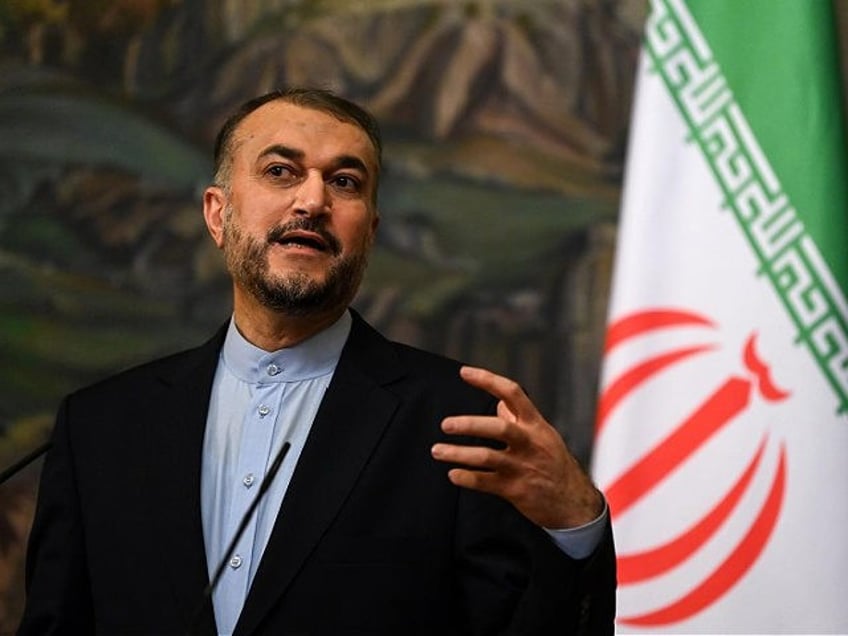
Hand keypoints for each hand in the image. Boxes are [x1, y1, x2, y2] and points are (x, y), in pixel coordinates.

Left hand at [431, 366, 602, 528]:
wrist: (574, 503)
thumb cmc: (554, 465)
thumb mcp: (543, 436)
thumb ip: (520, 418)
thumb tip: (499, 402)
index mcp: (535, 425)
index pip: (512, 393)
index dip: (488, 380)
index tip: (464, 372)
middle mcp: (529, 443)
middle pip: (499, 427)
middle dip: (469, 424)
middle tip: (445, 424)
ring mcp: (523, 467)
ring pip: (487, 457)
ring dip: (458, 453)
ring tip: (437, 451)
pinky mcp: (516, 490)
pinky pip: (486, 482)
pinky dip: (467, 478)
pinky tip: (453, 474)